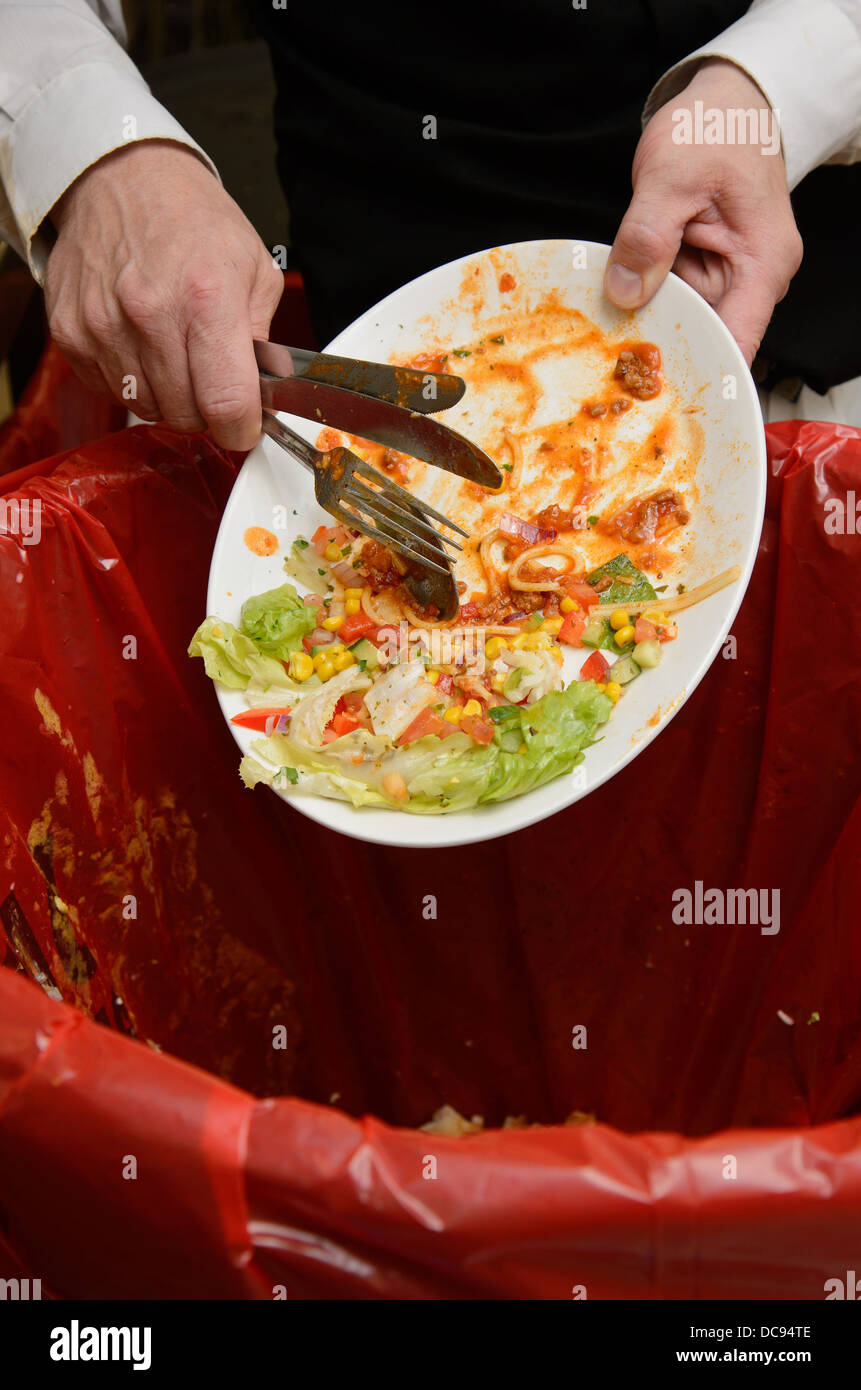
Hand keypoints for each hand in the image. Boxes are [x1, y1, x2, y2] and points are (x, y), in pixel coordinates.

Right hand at [45, 141, 282, 449]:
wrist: (122, 179)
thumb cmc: (192, 220)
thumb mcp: (254, 268)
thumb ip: (263, 341)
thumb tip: (263, 397)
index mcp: (206, 298)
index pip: (226, 403)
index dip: (240, 429)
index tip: (244, 426)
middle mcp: (151, 315)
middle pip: (185, 415)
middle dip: (204, 409)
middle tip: (209, 376)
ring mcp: (105, 326)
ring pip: (146, 409)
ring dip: (166, 396)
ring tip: (174, 351)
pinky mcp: (72, 334)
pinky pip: (110, 391)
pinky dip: (130, 381)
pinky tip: (140, 344)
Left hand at [604, 60, 802, 364]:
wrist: (728, 101)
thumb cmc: (715, 127)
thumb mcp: (670, 176)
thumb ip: (647, 235)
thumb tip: (627, 292)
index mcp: (763, 264)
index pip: (738, 341)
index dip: (702, 371)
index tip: (663, 396)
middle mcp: (754, 278)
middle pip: (708, 337)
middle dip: (664, 351)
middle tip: (615, 368)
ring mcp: (730, 276)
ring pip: (687, 320)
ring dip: (651, 324)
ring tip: (610, 333)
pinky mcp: (707, 270)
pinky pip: (676, 298)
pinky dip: (649, 300)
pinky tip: (621, 301)